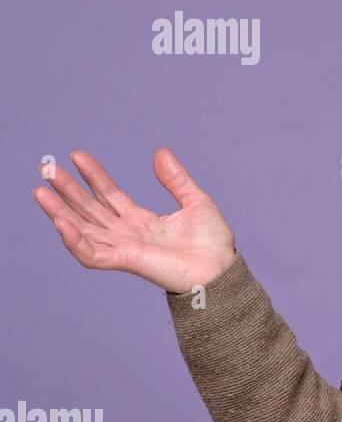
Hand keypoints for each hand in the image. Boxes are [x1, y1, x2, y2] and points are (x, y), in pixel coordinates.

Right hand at [33, 148, 236, 294]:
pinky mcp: (124, 261)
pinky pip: (91, 253)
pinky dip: (74, 239)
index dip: (93, 176)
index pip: (108, 195)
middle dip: (67, 190)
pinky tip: (61, 222)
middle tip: (47, 169)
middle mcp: (127, 234)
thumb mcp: (195, 201)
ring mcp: (123, 248)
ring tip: (41, 192)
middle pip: (89, 209)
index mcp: (141, 220)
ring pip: (82, 229)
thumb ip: (176, 179)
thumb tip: (160, 153)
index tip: (77, 156)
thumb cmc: (212, 243)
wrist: (220, 269)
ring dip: (60, 212)